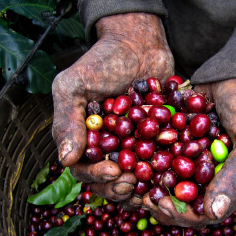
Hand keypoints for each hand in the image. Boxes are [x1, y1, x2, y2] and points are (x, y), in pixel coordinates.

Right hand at [52, 13, 173, 203]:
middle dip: (118, 188)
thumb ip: (67, 120)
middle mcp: (108, 147)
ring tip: (150, 190)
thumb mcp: (74, 85)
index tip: (114, 172)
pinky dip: (163, 174)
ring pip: (134, 179)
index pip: (84, 169)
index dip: (96, 177)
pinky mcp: (157, 141)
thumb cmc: (102, 61)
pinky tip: (170, 178)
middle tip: (131, 184)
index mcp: (85, 139)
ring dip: (140, 189)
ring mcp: (133, 146)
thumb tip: (66, 160)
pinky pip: (159, 163)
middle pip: (109, 181)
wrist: (139, 44)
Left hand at [142, 78, 235, 227]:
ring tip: (134, 183)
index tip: (160, 203)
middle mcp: (215, 178)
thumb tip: (213, 214)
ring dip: (151, 188)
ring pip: (171, 186)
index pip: (208, 214)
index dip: (183, 214)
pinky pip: (164, 162)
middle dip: (163, 204)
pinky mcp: (183, 146)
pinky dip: (149, 164)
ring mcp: (197, 162)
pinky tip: (133, 160)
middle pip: (186, 205)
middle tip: (142, 197)